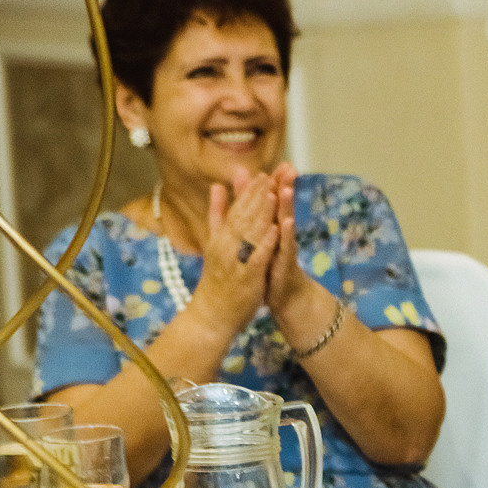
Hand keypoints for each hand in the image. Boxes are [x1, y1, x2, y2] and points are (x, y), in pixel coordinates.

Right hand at [187, 169, 279, 337]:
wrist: (212, 314)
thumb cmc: (217, 279)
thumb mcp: (214, 243)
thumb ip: (217, 215)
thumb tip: (217, 186)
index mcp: (221, 237)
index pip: (236, 210)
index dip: (248, 192)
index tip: (261, 173)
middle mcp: (226, 246)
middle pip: (243, 217)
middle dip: (257, 196)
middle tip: (271, 175)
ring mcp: (235, 261)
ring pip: (249, 234)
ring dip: (261, 214)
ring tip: (273, 194)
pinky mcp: (245, 277)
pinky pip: (256, 257)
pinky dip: (265, 242)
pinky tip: (275, 229)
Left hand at [262, 164, 331, 343]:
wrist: (285, 297)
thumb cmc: (272, 267)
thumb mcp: (263, 240)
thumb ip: (256, 218)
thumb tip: (254, 204)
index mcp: (271, 228)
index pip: (273, 201)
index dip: (276, 182)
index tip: (280, 162)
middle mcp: (281, 235)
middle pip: (282, 208)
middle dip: (285, 187)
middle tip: (290, 167)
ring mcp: (284, 249)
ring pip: (285, 224)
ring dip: (286, 206)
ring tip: (286, 188)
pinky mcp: (284, 264)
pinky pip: (285, 247)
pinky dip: (286, 234)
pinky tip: (287, 221)